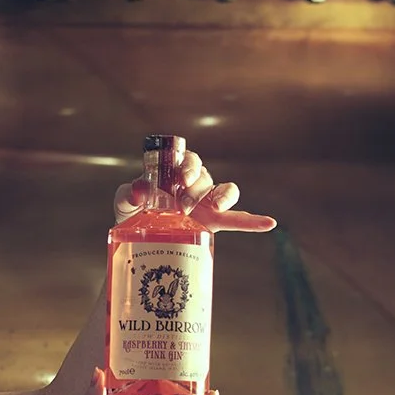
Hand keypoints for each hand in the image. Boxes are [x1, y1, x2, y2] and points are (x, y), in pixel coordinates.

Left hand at [112, 149, 277, 232]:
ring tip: (212, 208)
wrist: (138, 235)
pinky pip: (238, 218)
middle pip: (206, 177)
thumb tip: (139, 189)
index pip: (190, 160)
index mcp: (177, 171)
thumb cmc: (134, 211)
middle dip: (197, 189)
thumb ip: (130, 192)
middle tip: (184, 205)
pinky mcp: (215, 221)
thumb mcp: (125, 200)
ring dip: (222, 196)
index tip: (182, 178)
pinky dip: (253, 221)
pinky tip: (269, 224)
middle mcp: (196, 183)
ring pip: (226, 190)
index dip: (190, 166)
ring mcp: (208, 202)